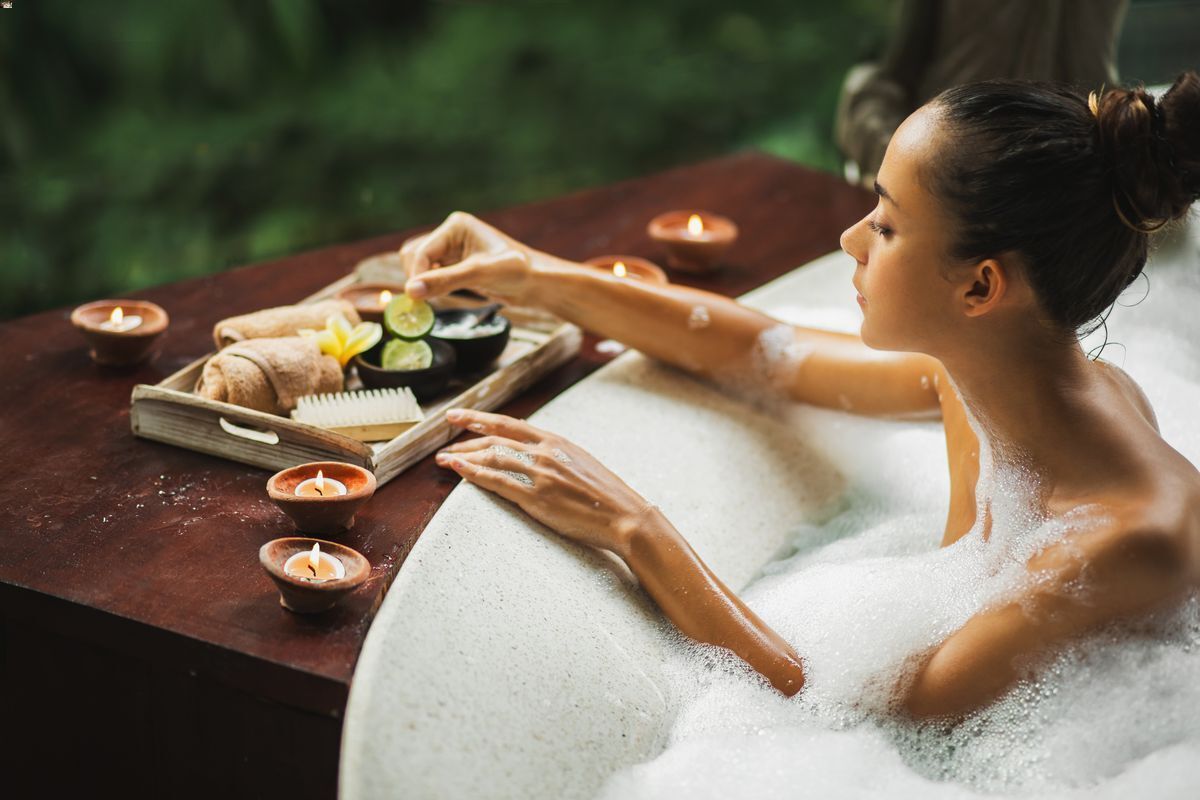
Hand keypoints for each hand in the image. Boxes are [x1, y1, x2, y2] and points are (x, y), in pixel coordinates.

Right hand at [399, 211, 539, 304]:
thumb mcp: (479, 274)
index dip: (416, 275)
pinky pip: (431, 276)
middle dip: (417, 278)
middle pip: (413, 256)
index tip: (416, 299)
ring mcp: (452, 251)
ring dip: (422, 283)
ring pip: (419, 267)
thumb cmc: (516, 272)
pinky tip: (441, 297)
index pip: (421, 251)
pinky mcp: (455, 266)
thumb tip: (410, 290)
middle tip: (424, 302)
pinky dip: (431, 288)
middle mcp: (450, 235)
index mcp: (456, 226)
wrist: (537, 283)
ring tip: (435, 299)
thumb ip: (444, 281)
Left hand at [434, 407, 656, 559]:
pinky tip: (457, 470)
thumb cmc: (607, 496)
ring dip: (463, 457)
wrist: (624, 515)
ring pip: (491, 456)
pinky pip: (496, 480)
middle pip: (495, 438)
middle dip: (465, 438)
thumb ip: (556, 457)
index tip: (460, 417)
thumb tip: (536, 457)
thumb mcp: (581, 464)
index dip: (481, 418)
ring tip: (443, 460)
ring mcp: (539, 473)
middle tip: (444, 441)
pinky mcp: (536, 497)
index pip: (510, 424)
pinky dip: (472, 473)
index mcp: (557, 441)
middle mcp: (545, 452)